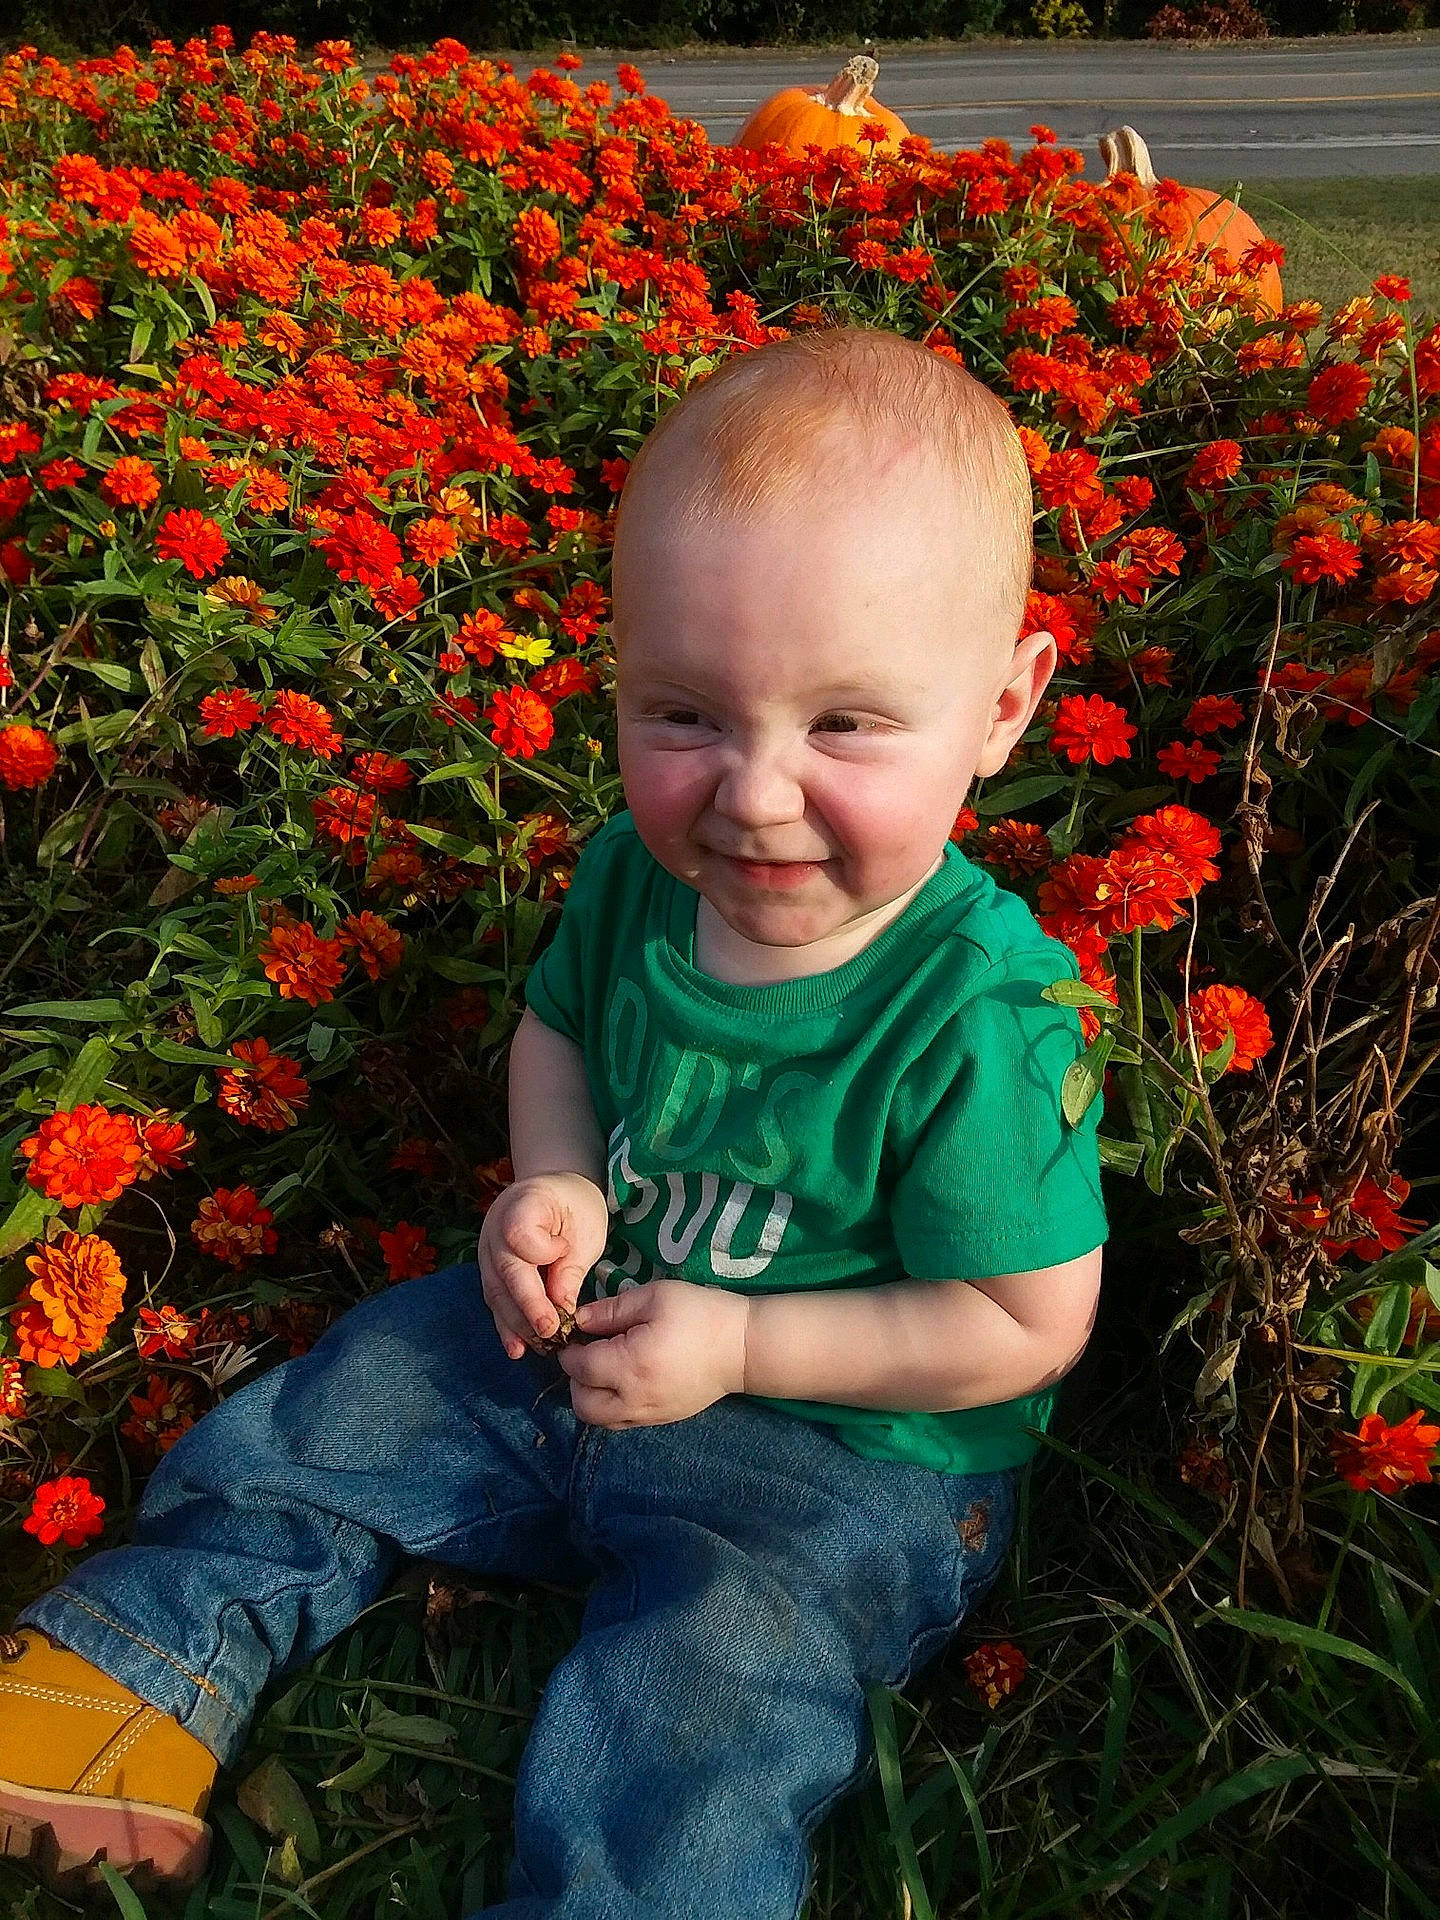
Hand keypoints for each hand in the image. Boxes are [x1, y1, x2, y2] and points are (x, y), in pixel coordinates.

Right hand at [477, 1172, 610, 1360]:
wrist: (556, 1193)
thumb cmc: (576, 1208)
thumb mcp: (585, 1230)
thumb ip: (570, 1267)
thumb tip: (562, 1309)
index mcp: (522, 1203)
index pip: (520, 1236)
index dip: (542, 1253)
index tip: (563, 1251)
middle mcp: (495, 1227)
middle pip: (506, 1272)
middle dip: (528, 1307)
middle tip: (550, 1333)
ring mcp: (488, 1250)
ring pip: (497, 1292)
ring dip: (516, 1323)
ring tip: (538, 1347)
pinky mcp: (489, 1270)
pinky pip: (495, 1300)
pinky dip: (507, 1325)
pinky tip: (517, 1348)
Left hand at [560, 1279, 749, 1428]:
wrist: (743, 1347)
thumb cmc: (700, 1314)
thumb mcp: (655, 1297)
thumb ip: (612, 1310)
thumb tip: (580, 1320)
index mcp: (630, 1364)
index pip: (578, 1367)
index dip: (570, 1349)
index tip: (577, 1332)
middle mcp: (634, 1398)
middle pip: (581, 1403)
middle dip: (576, 1378)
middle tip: (589, 1353)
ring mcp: (649, 1414)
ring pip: (599, 1419)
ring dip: (591, 1396)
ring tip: (605, 1369)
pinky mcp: (661, 1420)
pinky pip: (621, 1423)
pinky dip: (611, 1406)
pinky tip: (624, 1381)